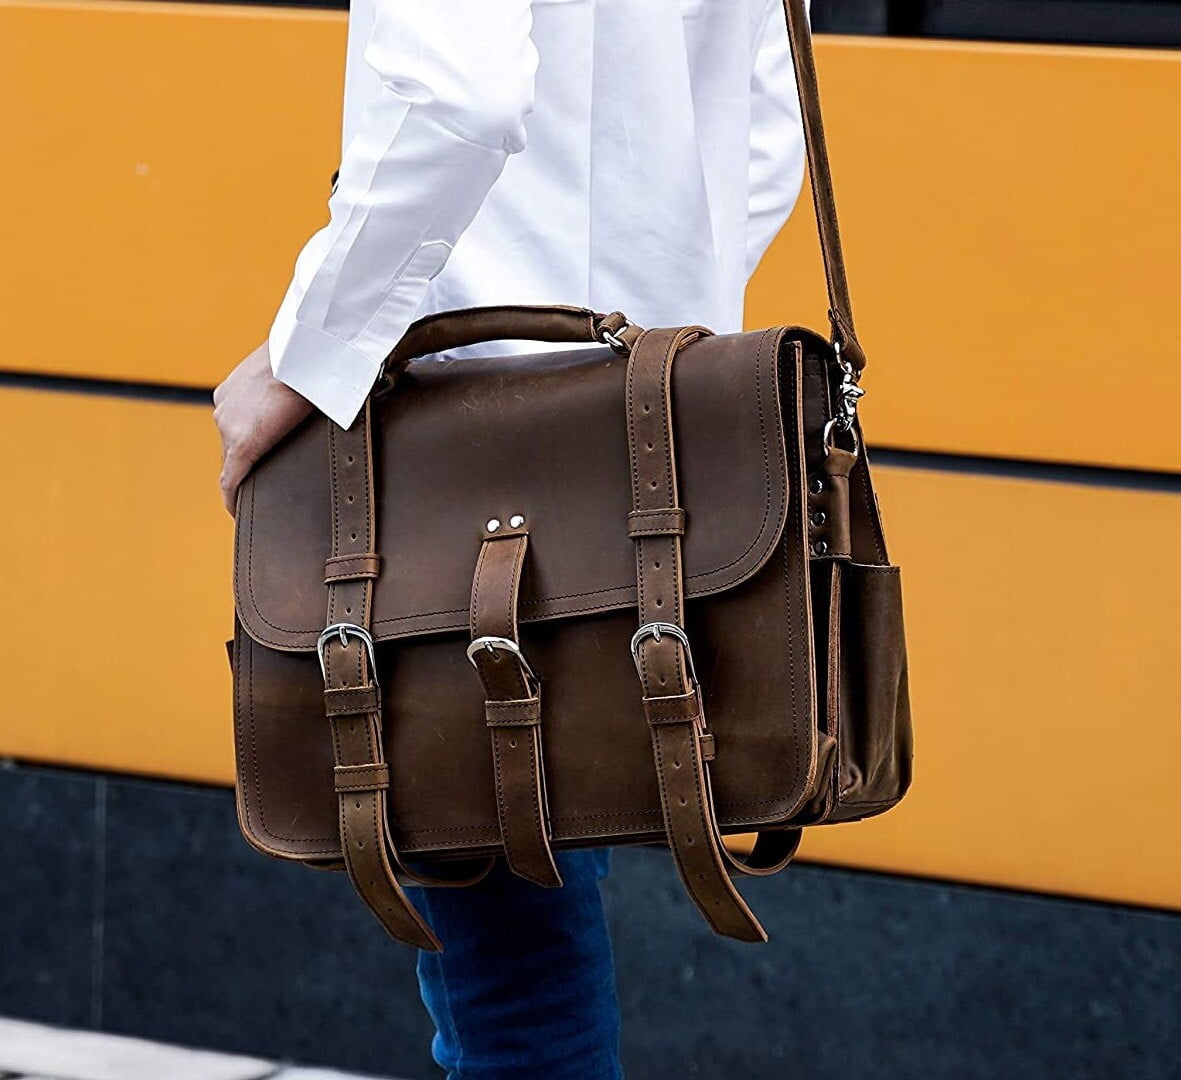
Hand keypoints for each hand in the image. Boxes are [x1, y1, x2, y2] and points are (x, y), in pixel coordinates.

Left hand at [213, 341, 313, 514]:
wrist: (306, 353)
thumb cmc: (309, 355)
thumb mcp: (293, 371)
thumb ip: (291, 387)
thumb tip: (316, 396)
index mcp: (234, 390)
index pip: (236, 424)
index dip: (245, 442)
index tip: (255, 455)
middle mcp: (224, 408)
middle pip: (231, 445)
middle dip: (245, 460)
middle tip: (263, 476)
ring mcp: (227, 427)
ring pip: (231, 461)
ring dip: (245, 473)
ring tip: (257, 492)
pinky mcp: (240, 446)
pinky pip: (230, 480)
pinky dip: (232, 496)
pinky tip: (237, 511)